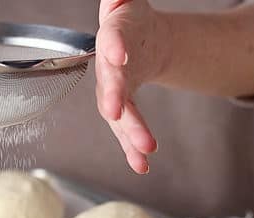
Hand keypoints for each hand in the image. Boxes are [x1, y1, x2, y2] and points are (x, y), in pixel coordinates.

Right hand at [96, 0, 169, 173]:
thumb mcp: (128, 2)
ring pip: (118, 115)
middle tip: (116, 111)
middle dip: (113, 98)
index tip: (119, 54)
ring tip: (144, 150)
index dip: (113, 46)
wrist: (140, 43)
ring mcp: (114, 93)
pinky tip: (142, 165)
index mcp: (115, 36)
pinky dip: (133, 150)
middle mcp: (109, 68)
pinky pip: (126, 132)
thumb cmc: (133, 22)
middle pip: (110, 83)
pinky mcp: (124, 112)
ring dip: (129, 133)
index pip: (112, 39)